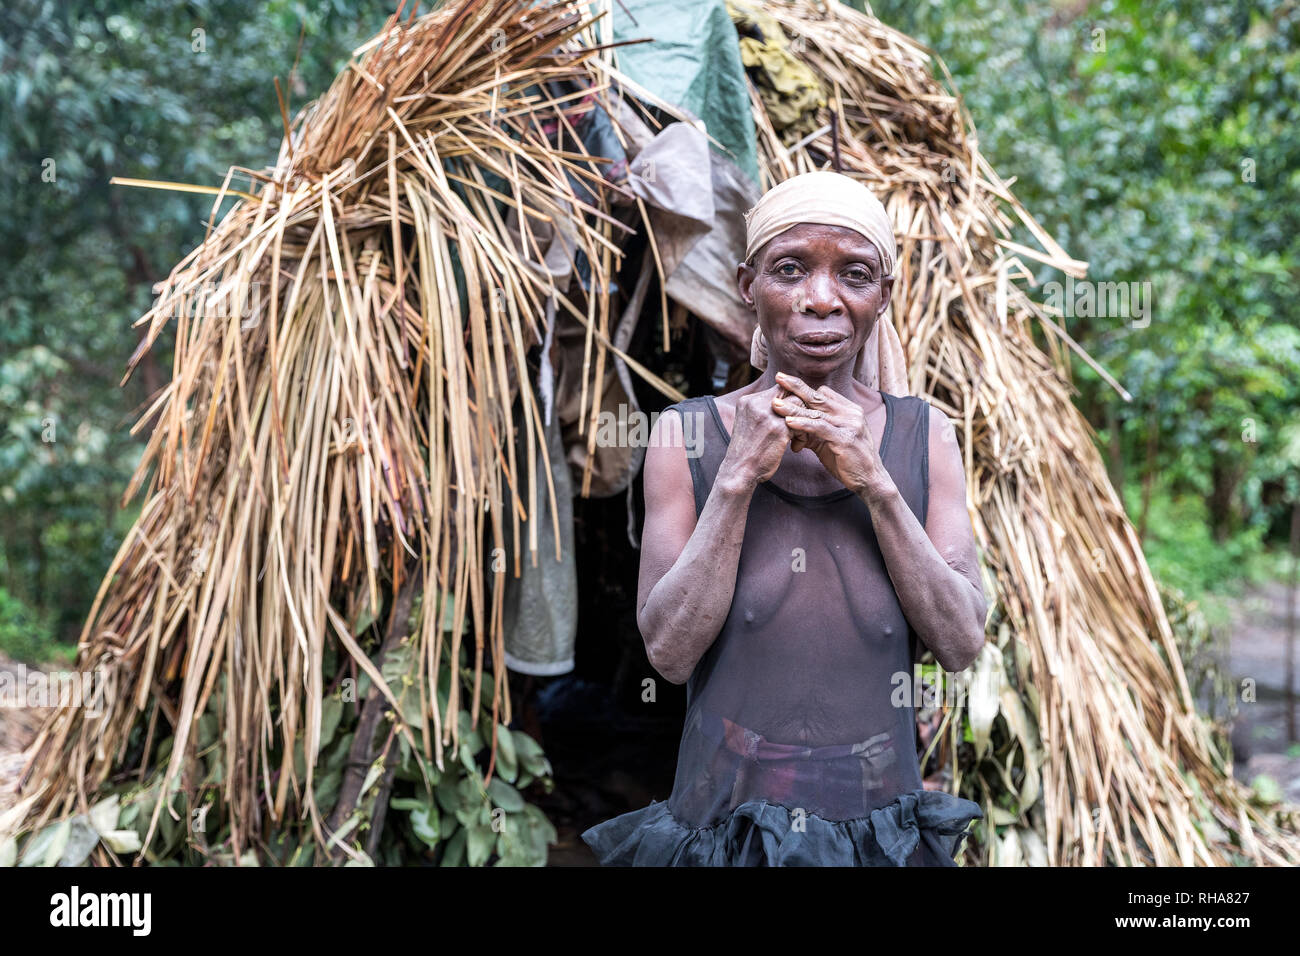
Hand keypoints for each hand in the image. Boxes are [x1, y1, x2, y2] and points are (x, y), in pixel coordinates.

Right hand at [720, 384, 801, 488]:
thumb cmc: (746, 451)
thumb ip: (760, 409)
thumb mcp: (748, 422)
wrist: (739, 472)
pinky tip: (796, 446)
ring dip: (803, 420)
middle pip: (790, 392)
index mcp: (747, 401)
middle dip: (799, 408)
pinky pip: (801, 423)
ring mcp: (768, 416)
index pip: (778, 387)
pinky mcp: (779, 430)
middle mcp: (756, 404)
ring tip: (797, 437)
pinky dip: (802, 435)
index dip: (789, 399)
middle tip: (799, 425)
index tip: (793, 415)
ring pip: (798, 406)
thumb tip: (780, 402)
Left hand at [771, 371, 885, 495]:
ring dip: (794, 408)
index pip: (824, 393)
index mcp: (850, 410)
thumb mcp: (828, 441)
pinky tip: (789, 422)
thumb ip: (812, 430)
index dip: (803, 390)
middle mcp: (851, 413)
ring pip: (817, 412)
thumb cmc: (847, 461)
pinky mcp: (846, 439)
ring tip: (775, 405)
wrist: (869, 481)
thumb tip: (790, 424)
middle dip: (797, 386)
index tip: (784, 384)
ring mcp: (850, 425)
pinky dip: (803, 424)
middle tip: (778, 377)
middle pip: (819, 396)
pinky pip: (820, 428)